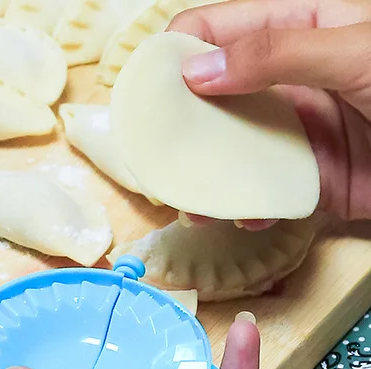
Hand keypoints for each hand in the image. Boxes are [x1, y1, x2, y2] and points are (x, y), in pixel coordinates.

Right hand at [169, 0, 370, 222]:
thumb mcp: (355, 49)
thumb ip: (275, 53)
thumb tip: (195, 71)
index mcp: (296, 27)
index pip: (214, 32)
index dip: (173, 56)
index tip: (143, 93)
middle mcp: (287, 82)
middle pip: (210, 99)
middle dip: (176, 127)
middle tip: (153, 156)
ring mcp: (296, 134)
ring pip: (228, 154)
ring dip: (204, 177)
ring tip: (189, 199)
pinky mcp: (310, 182)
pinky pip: (263, 195)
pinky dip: (246, 208)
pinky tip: (244, 215)